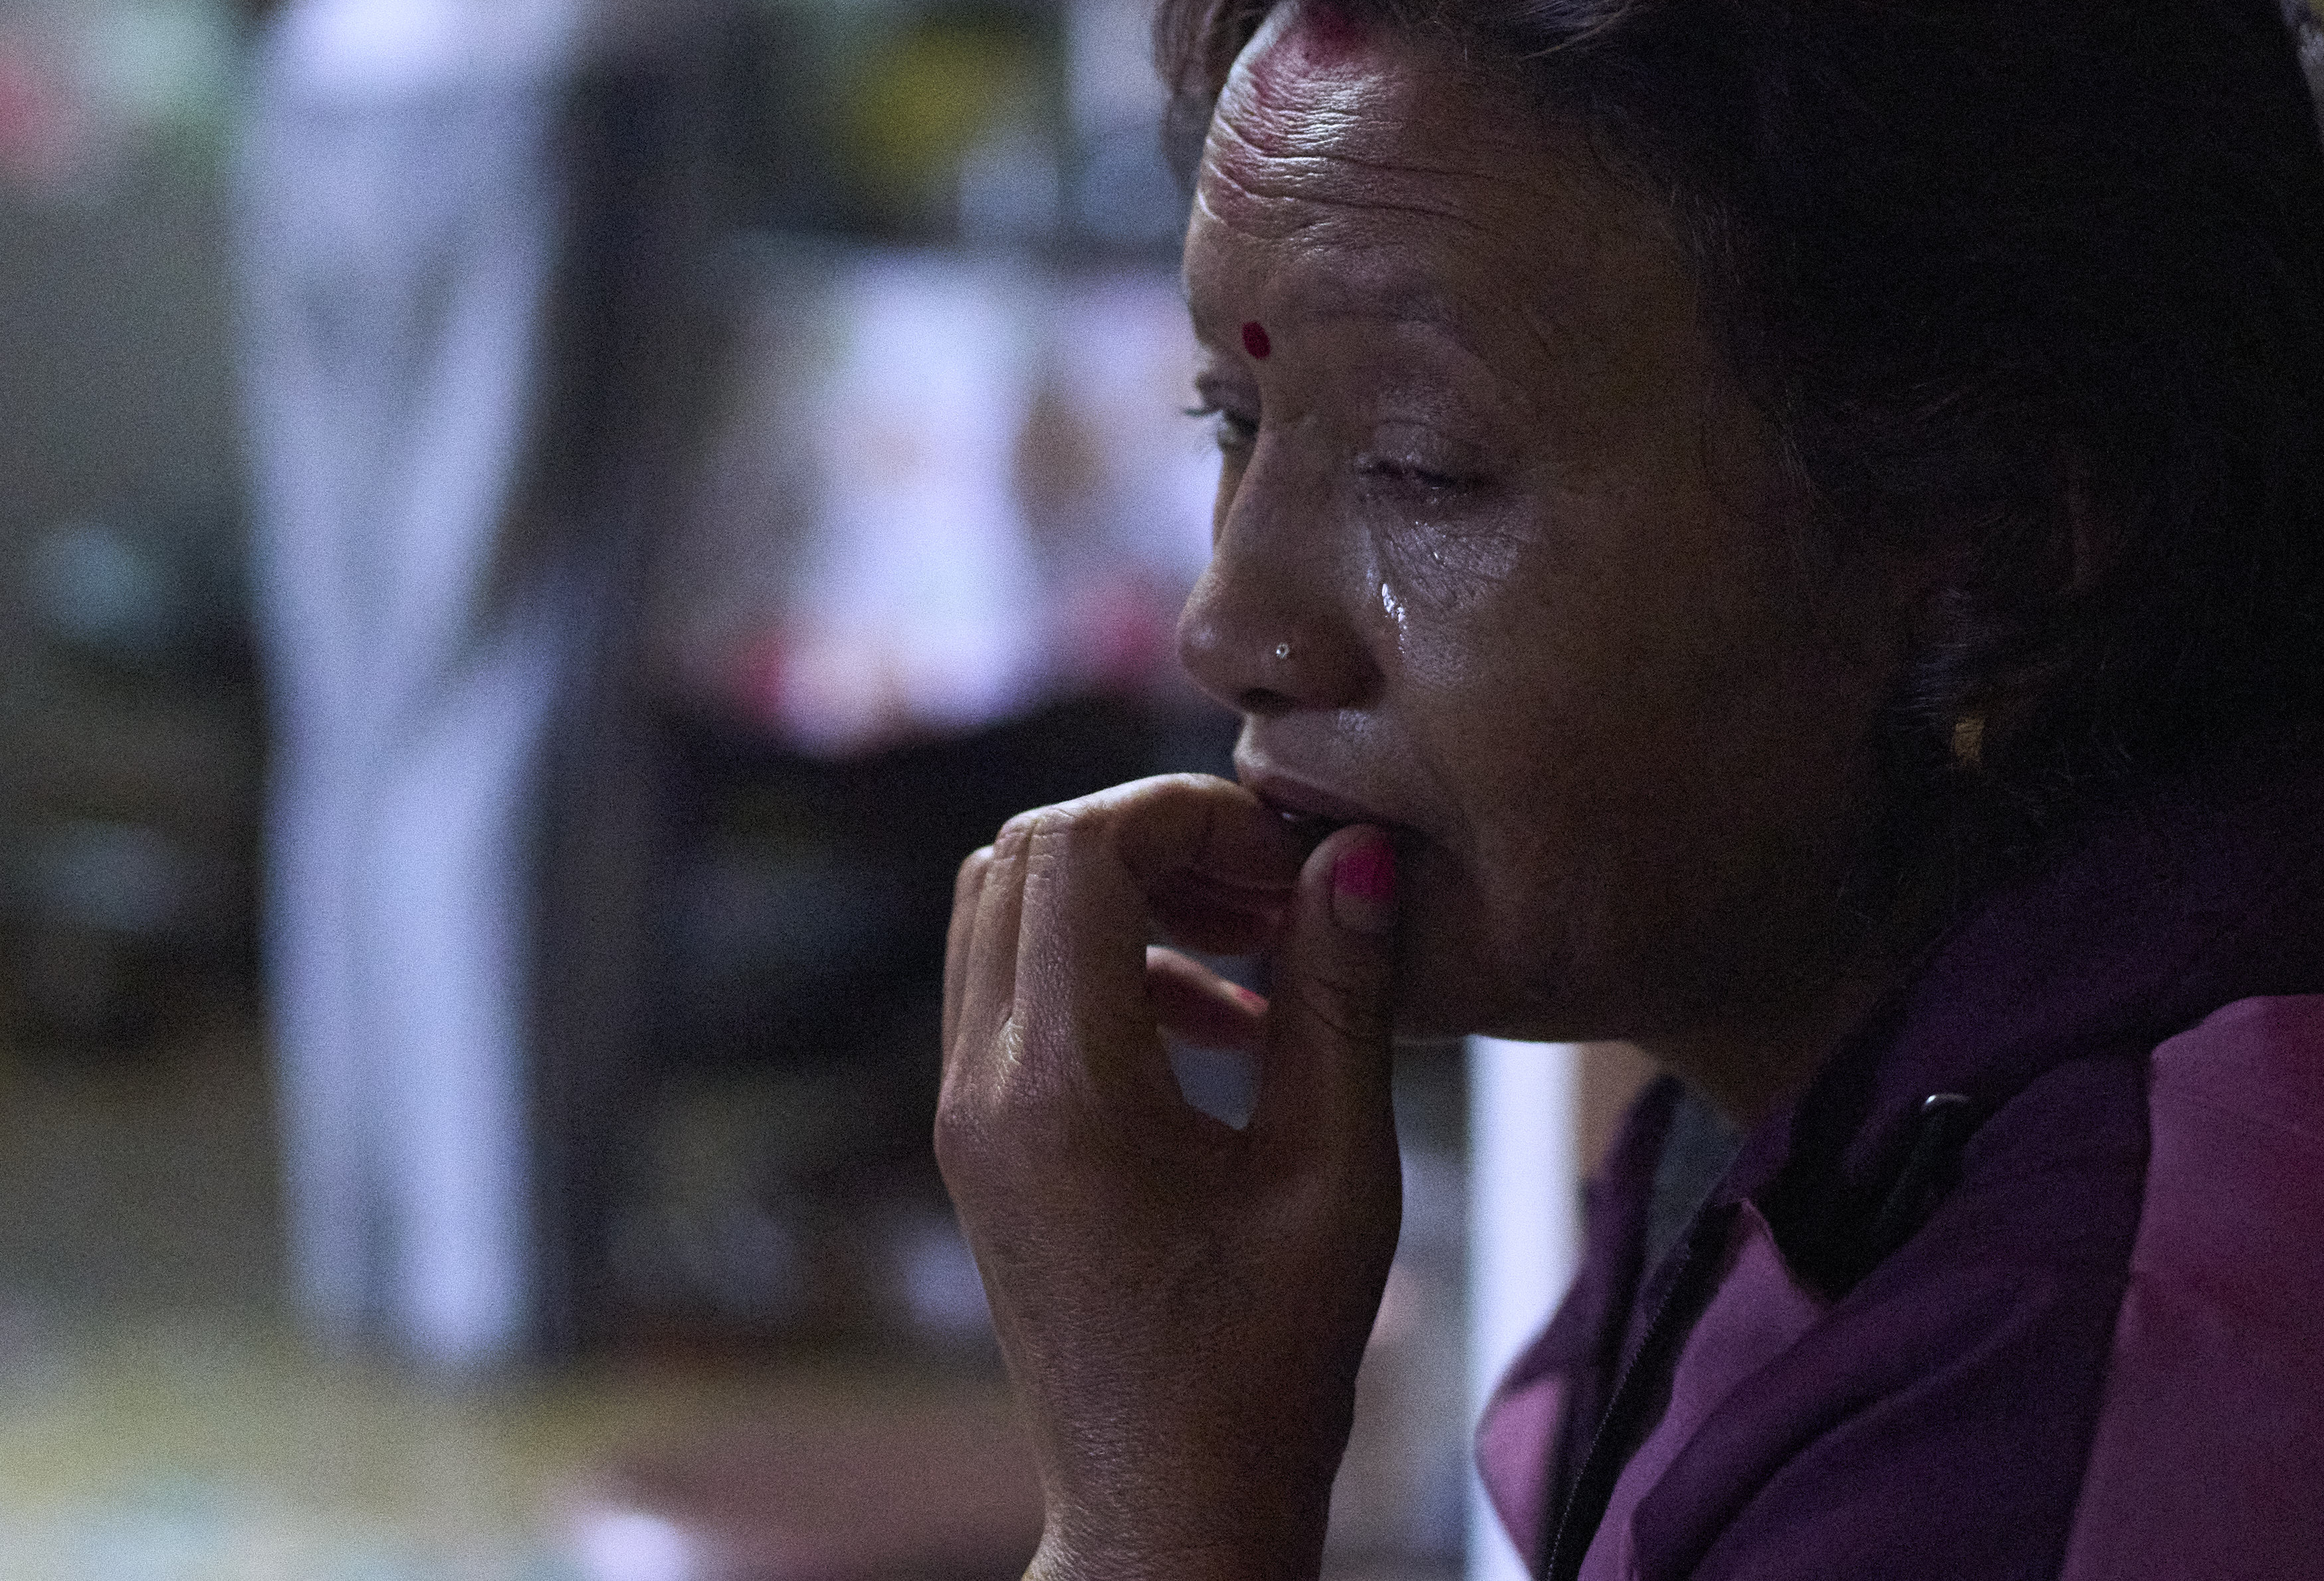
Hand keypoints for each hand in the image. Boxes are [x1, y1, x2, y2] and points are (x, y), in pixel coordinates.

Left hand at [937, 776, 1404, 1580]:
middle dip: (1152, 836)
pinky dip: (1104, 960)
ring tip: (1254, 945)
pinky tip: (1220, 1023)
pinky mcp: (978, 1141)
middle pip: (1023, 855)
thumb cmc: (1265, 1371)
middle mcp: (983, 1086)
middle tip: (1271, 887)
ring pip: (1004, 909)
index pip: (1078, 847)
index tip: (1287, 855)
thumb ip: (1342, 1000)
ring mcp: (965, 1115)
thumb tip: (1358, 856)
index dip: (1186, 812)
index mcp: (1060, 1089)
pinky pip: (1014, 987)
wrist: (1170, 1512)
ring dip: (1123, 893)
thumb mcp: (1337, 1177)